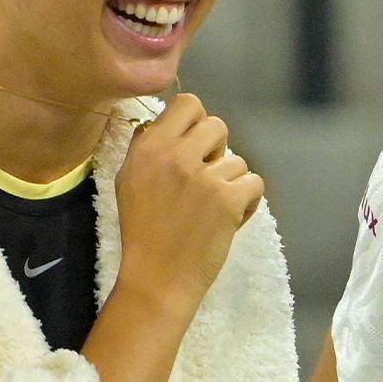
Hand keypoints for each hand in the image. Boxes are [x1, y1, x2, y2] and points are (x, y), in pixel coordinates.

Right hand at [112, 93, 263, 316]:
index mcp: (149, 148)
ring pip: (238, 160)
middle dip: (217, 150)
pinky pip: (254, 183)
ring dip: (231, 183)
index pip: (188, 103)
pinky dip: (248, 201)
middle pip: (218, 125)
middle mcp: (176, 156)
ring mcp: (204, 177)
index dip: (196, 121)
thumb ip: (146, 147)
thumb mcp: (128, 181)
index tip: (194, 144)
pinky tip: (230, 217)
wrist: (157, 278)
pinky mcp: (228, 200)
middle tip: (206, 178)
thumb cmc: (143, 232)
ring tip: (211, 208)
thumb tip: (161, 121)